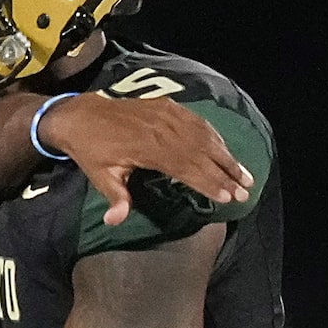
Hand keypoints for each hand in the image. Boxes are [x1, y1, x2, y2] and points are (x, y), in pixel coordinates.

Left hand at [38, 93, 253, 226]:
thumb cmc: (91, 151)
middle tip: (246, 191)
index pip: (186, 168)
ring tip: (244, 174)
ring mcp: (166, 114)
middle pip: (201, 152)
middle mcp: (162, 128)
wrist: (81, 115)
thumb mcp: (99, 177)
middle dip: (226, 173)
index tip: (227, 197)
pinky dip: (214, 136)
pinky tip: (225, 150)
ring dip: (226, 155)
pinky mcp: (167, 106)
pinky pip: (197, 121)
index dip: (208, 183)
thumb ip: (115, 197)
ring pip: (204, 136)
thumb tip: (116, 221)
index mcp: (147, 148)